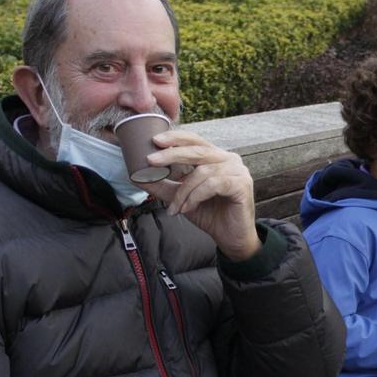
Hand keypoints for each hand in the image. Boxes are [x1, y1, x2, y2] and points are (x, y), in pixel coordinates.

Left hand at [143, 130, 260, 261]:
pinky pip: (213, 184)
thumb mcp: (181, 197)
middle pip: (197, 150)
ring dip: (183, 191)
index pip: (195, 140)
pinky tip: (187, 208)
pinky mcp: (242, 184)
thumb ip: (162, 185)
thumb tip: (135, 176)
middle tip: (151, 160)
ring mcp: (238, 170)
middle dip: (172, 155)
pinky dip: (196, 196)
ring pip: (202, 172)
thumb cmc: (209, 214)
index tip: (155, 140)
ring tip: (175, 207)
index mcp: (216, 157)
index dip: (175, 138)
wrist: (230, 238)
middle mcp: (229, 159)